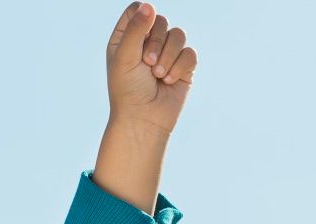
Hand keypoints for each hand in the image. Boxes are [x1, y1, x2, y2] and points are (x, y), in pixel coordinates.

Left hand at [105, 2, 197, 135]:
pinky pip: (190, 52)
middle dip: (157, 41)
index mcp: (125, 39)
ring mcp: (166, 53)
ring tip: (157, 75)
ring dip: (169, 56)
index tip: (141, 33)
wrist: (143, 119)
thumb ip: (136, 30)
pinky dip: (180, 67)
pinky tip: (168, 81)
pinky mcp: (183, 65)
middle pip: (160, 20)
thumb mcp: (125, 58)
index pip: (137, 10)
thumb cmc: (127, 90)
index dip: (143, 16)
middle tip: (147, 62)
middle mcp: (146, 43)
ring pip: (178, 34)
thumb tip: (149, 5)